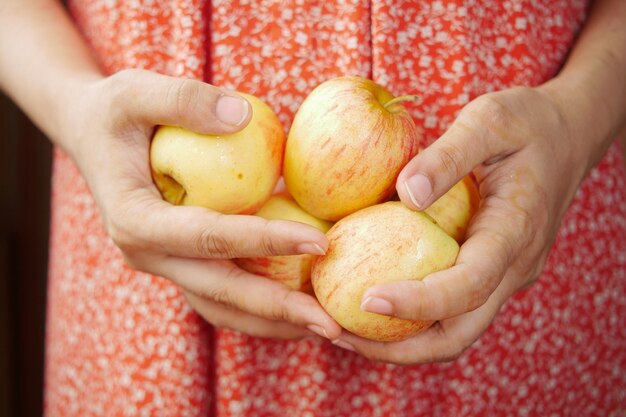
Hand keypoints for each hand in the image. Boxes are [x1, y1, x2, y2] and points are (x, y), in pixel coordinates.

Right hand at [62, 69, 340, 339]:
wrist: (91, 136)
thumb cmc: (114, 112)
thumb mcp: (134, 90)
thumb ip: (182, 99)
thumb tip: (242, 117)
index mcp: (134, 220)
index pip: (208, 237)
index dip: (264, 241)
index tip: (319, 241)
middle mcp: (148, 254)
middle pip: (220, 291)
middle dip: (278, 309)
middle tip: (333, 324)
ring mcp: (165, 264)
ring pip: (223, 307)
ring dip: (274, 322)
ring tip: (327, 329)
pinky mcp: (182, 262)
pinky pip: (225, 293)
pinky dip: (263, 306)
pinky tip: (303, 304)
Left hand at [334, 84, 591, 362]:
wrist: (567, 136)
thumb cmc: (527, 123)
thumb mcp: (490, 120)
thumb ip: (449, 156)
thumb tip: (405, 194)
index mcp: (513, 233)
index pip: (467, 286)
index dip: (418, 302)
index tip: (367, 301)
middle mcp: (512, 267)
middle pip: (458, 333)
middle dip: (399, 348)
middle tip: (341, 335)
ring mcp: (503, 275)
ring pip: (454, 331)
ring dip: (402, 342)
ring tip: (345, 330)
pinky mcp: (491, 272)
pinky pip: (451, 310)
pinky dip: (412, 319)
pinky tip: (372, 302)